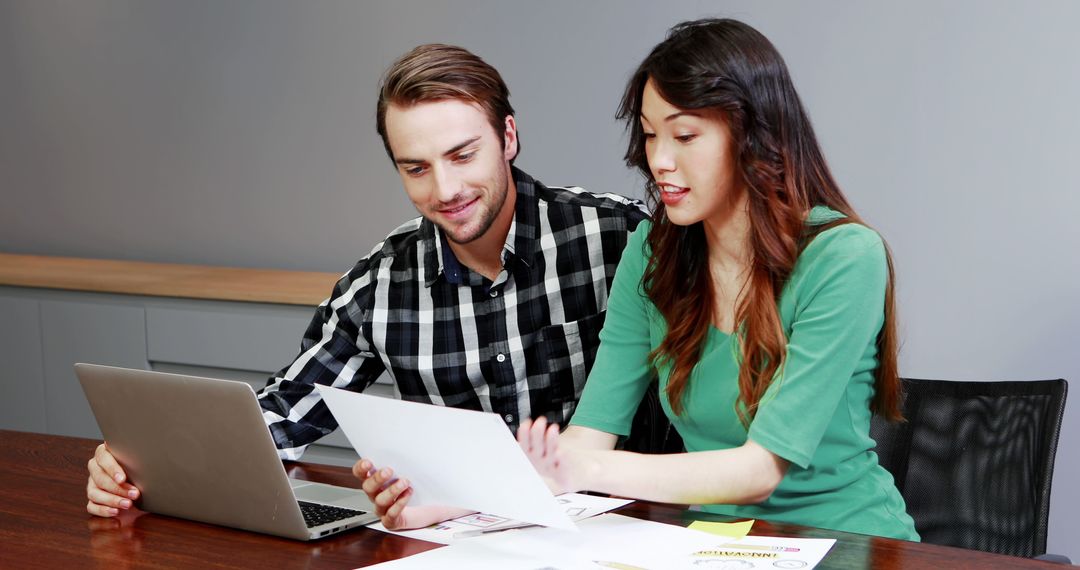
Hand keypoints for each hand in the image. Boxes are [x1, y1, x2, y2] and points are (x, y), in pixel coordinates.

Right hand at [86, 442, 139, 516]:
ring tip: (128, 504)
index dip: (112, 469)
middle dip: (118, 488)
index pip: (103, 458)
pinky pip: (92, 506)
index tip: (123, 479)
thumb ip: (138, 460)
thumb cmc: (140, 468)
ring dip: (112, 500)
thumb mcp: (140, 462)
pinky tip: (115, 512)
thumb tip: (150, 461)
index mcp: (103, 453)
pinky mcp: (93, 499)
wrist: (140, 484)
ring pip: (94, 493)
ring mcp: (92, 484)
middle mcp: (95, 468)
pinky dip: (103, 510)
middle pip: (100, 478)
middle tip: (135, 494)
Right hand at [352, 459, 471, 529]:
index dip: (361, 468)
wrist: (434, 507)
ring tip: (405, 483)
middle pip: (367, 487)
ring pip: (379, 501)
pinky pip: (390, 515)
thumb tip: (419, 436)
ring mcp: (384, 509)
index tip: (368, 461)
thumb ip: (413, 456)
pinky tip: (407, 496)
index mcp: (378, 480)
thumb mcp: (417, 468)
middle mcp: (378, 494)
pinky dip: (398, 505)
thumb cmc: (423, 486)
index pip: (361, 473)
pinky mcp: (393, 521)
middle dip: (377, 478)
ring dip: (391, 491)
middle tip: (389, 471)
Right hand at [517, 416, 581, 494]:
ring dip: (551, 441)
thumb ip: (534, 437)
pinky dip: (561, 460)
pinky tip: (560, 452)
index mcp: (529, 456)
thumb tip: (531, 422)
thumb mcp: (537, 449)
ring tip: (553, 428)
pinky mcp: (560, 473)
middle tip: (541, 420)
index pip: (524, 444)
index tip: (527, 422)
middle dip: (537, 433)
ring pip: (550, 454)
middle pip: (537, 447)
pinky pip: (561, 467)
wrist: (563, 477)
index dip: (524, 433)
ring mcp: (549, 467)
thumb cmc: (547, 460)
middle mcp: (538, 462)